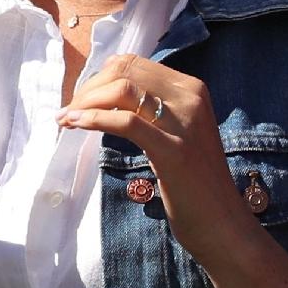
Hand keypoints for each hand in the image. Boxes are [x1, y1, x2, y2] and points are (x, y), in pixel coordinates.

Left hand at [58, 55, 257, 263]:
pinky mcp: (173, 149)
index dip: (99, 77)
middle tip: (70, 111)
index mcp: (191, 88)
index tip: (82, 98)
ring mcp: (184, 122)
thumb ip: (151, 108)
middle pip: (124, 72)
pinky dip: (93, 119)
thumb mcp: (175, 131)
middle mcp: (191, 97)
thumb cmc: (192, 180)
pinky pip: (125, 122)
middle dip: (88, 88)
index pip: (133, 64)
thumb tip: (105, 93)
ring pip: (122, 90)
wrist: (222, 223)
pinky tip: (75, 125)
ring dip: (85, 102)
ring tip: (66, 120)